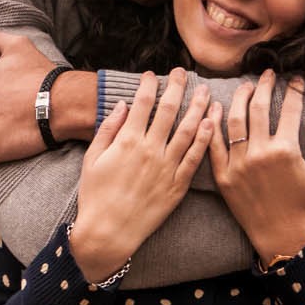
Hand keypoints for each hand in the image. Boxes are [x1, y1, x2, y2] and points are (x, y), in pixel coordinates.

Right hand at [68, 69, 213, 281]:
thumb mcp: (91, 159)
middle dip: (177, 87)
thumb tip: (122, 106)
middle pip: (168, 110)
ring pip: (188, 130)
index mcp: (127, 142)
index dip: (149, 84)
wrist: (108, 232)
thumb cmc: (94, 196)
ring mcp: (166, 168)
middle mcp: (150, 150)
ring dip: (198, 108)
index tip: (153, 73)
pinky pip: (195, 157)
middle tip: (183, 72)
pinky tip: (212, 123)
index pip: (143, 103)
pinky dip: (204, 139)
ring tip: (205, 91)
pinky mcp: (177, 185)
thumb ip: (107, 130)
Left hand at [208, 72, 304, 265]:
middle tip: (267, 74)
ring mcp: (238, 164)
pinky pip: (213, 145)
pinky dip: (212, 124)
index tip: (295, 80)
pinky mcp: (222, 176)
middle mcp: (260, 153)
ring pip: (234, 121)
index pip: (290, 111)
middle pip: (259, 108)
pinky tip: (215, 108)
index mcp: (286, 151)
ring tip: (246, 86)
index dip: (294, 92)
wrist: (281, 236)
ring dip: (239, 98)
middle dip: (264, 86)